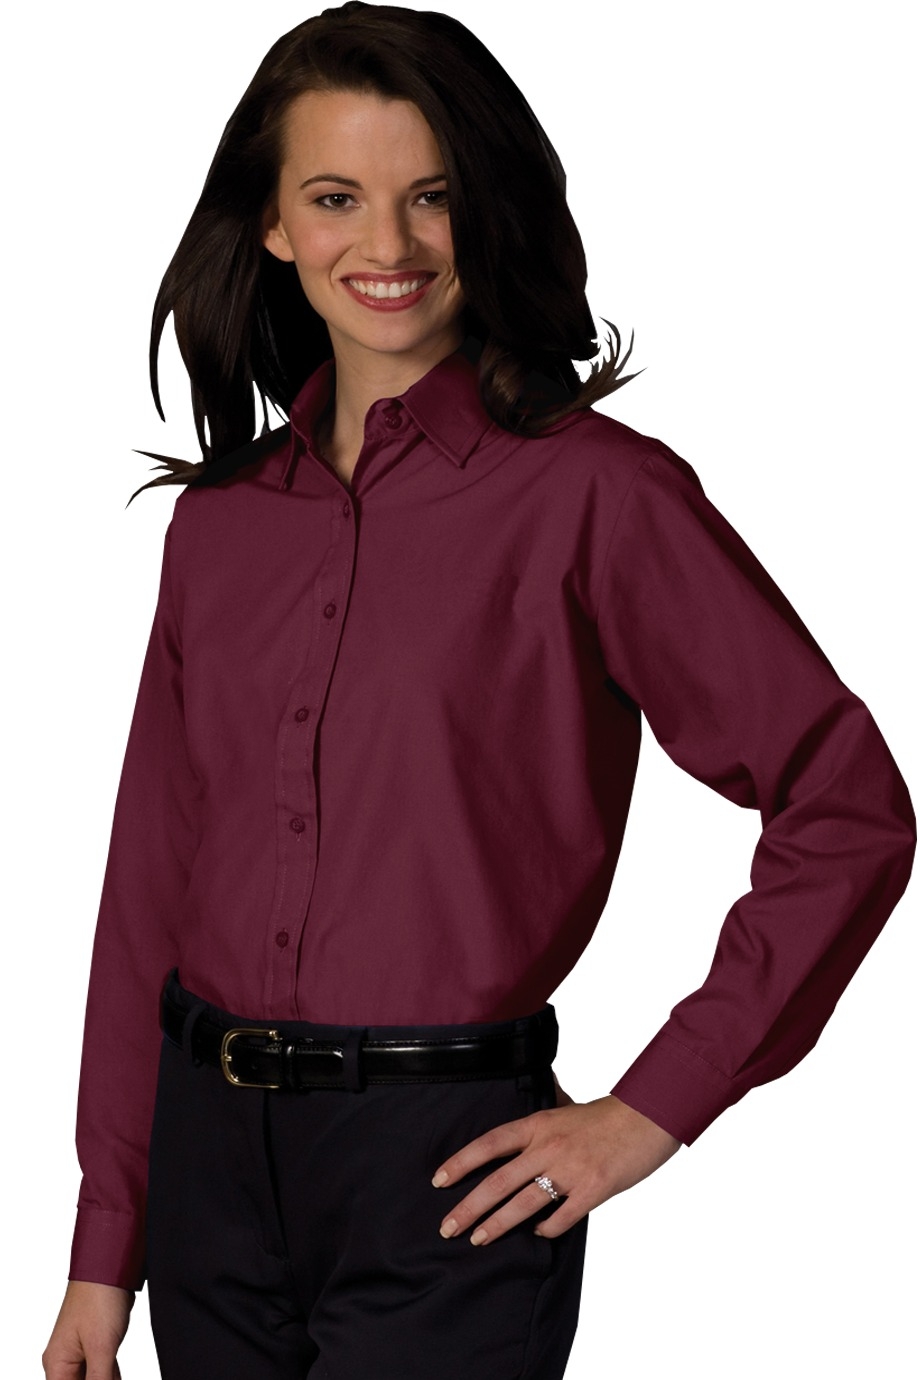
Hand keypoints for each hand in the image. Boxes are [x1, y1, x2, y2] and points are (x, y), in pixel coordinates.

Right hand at [42, 1280, 133, 1378]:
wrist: (109, 1263)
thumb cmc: (99, 1298)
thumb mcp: (102, 1347)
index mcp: (57, 1365)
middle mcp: (64, 1361)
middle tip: (113, 1376)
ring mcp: (81, 1352)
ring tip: (115, 1372)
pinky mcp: (96, 1343)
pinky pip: (102, 1371)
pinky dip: (111, 1377)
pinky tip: (118, 1376)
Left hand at [430, 1084, 680, 1245]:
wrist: (646, 1119)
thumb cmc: (605, 1115)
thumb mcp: (566, 1106)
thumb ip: (544, 1107)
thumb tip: (534, 1087)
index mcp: (538, 1124)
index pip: (489, 1144)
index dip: (461, 1162)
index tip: (439, 1180)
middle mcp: (548, 1146)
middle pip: (498, 1181)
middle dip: (469, 1207)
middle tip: (448, 1227)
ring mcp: (570, 1170)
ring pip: (523, 1203)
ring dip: (497, 1224)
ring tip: (478, 1239)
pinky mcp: (593, 1190)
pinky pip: (562, 1217)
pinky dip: (546, 1228)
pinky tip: (536, 1234)